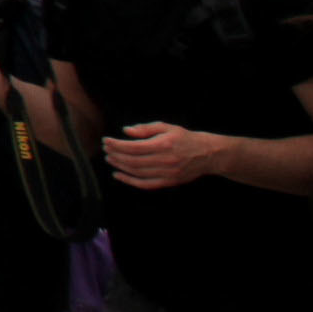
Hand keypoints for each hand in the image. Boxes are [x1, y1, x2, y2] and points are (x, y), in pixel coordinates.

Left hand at [102, 122, 225, 189]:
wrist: (207, 154)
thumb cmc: (184, 138)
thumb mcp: (166, 127)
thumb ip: (145, 128)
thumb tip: (126, 131)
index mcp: (163, 145)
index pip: (133, 147)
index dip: (117, 145)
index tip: (106, 141)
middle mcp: (164, 160)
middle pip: (132, 160)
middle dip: (115, 155)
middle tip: (105, 150)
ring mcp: (167, 173)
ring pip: (137, 172)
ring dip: (120, 166)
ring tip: (109, 159)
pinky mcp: (168, 182)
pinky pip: (145, 184)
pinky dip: (129, 181)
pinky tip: (118, 175)